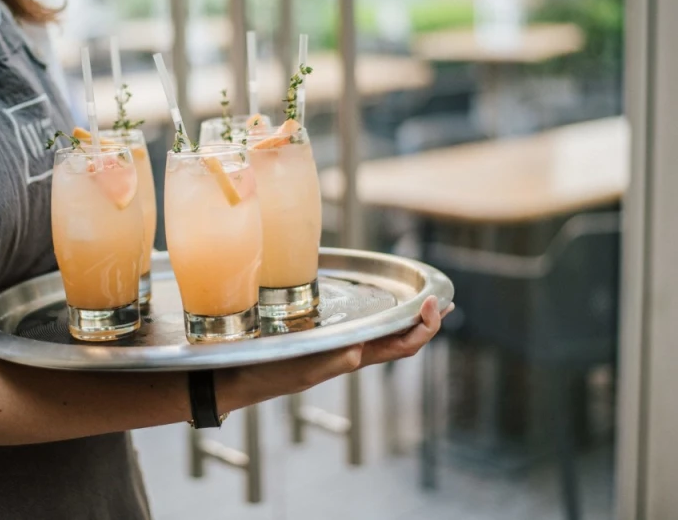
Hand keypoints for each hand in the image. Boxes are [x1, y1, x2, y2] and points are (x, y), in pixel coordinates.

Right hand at [218, 296, 451, 411]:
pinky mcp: (320, 338)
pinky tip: (373, 302)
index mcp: (351, 360)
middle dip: (423, 322)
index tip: (433, 305)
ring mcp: (336, 345)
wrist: (235, 376)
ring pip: (381, 333)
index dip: (423, 329)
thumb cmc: (266, 373)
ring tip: (422, 304)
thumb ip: (330, 362)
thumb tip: (360, 353)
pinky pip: (358, 325)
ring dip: (405, 318)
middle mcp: (349, 352)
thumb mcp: (300, 370)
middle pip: (398, 339)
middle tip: (442, 302)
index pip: (401, 347)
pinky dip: (376, 313)